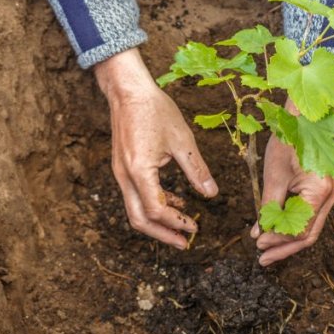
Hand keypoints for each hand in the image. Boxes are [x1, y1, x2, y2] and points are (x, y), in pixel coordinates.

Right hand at [94, 49, 217, 249]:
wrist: (128, 91)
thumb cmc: (155, 110)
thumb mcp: (182, 140)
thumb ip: (197, 170)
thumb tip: (212, 194)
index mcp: (140, 171)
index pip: (157, 210)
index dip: (177, 222)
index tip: (195, 228)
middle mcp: (125, 176)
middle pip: (139, 219)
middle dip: (162, 234)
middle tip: (184, 243)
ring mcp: (120, 173)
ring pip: (134, 210)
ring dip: (157, 223)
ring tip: (181, 227)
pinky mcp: (122, 168)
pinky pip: (135, 195)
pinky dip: (153, 204)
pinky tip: (174, 201)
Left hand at [250, 99, 333, 265]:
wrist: (301, 117)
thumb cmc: (288, 141)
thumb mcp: (274, 177)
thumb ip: (268, 208)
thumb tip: (260, 234)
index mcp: (321, 192)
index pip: (300, 231)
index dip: (279, 241)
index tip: (258, 245)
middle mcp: (332, 196)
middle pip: (309, 234)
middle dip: (284, 248)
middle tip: (263, 259)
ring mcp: (330, 194)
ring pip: (310, 227)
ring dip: (288, 240)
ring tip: (267, 250)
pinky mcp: (323, 190)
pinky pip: (310, 215)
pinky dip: (293, 225)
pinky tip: (276, 231)